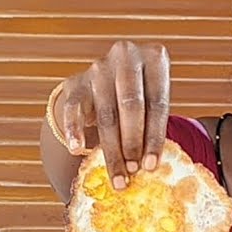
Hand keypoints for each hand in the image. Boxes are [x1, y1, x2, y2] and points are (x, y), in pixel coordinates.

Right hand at [58, 40, 170, 189]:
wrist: (108, 78)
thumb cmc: (142, 95)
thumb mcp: (155, 100)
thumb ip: (155, 125)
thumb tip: (152, 167)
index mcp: (155, 58)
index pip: (157, 103)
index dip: (154, 137)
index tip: (152, 165)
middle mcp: (126, 56)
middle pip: (130, 106)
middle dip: (132, 142)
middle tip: (133, 171)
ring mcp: (99, 67)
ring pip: (105, 114)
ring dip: (111, 149)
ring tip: (117, 175)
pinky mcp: (76, 81)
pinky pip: (73, 109)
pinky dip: (74, 130)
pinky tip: (77, 149)